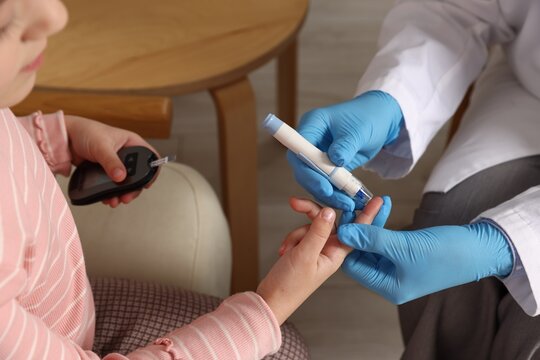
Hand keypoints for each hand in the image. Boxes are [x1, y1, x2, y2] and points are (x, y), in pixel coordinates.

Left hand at [64, 115, 159, 206]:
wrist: (65, 138)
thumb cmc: (85, 132)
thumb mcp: (101, 146)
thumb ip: (111, 162)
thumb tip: (121, 177)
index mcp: (131, 142)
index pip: (150, 157)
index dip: (152, 171)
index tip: (146, 184)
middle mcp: (126, 154)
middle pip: (138, 174)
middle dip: (133, 188)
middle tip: (127, 197)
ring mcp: (116, 163)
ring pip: (126, 182)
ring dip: (122, 193)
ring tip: (115, 200)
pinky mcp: (106, 171)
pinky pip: (113, 184)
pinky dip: (111, 193)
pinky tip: (107, 198)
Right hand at [257, 196, 389, 324]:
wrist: (271, 300)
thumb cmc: (289, 286)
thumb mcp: (304, 255)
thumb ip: (318, 232)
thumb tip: (329, 212)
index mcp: (336, 254)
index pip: (356, 230)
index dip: (367, 214)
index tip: (377, 200)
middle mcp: (329, 250)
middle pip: (328, 222)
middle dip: (312, 214)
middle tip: (297, 204)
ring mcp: (317, 250)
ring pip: (311, 226)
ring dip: (296, 234)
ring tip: (288, 248)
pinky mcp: (305, 250)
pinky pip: (301, 234)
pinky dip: (292, 240)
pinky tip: (285, 250)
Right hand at [287, 91, 402, 210]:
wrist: (380, 121)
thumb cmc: (368, 118)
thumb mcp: (359, 131)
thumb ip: (345, 145)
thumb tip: (335, 161)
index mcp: (312, 124)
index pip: (298, 151)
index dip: (307, 170)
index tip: (324, 186)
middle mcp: (310, 140)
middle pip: (302, 169)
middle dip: (318, 186)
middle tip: (337, 199)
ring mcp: (316, 154)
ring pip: (313, 180)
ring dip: (328, 194)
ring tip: (347, 203)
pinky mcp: (325, 166)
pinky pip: (325, 183)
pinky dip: (335, 194)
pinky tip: (347, 201)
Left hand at [338, 221, 513, 304]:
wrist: (480, 249)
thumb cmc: (446, 253)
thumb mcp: (405, 246)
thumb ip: (372, 239)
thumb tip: (343, 233)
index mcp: (388, 287)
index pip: (353, 265)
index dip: (347, 242)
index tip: (346, 217)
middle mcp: (390, 280)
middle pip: (361, 253)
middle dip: (359, 227)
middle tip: (358, 204)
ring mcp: (398, 267)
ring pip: (372, 243)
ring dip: (372, 221)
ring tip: (375, 200)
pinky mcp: (406, 253)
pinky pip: (385, 238)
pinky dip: (383, 222)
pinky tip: (385, 204)